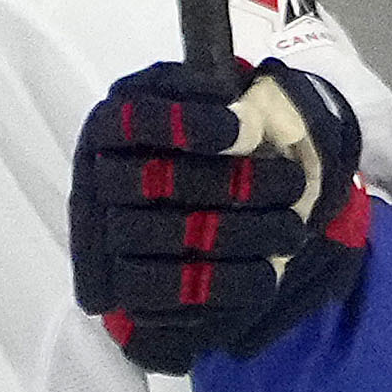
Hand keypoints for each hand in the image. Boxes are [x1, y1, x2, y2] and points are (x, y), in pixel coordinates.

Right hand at [73, 59, 372, 371]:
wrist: (168, 212)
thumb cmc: (195, 142)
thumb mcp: (200, 101)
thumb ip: (216, 95)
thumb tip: (247, 111)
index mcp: (112, 124)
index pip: (140, 121)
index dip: (194, 125)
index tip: (250, 129)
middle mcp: (96, 177)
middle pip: (161, 182)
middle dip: (237, 184)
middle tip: (294, 184)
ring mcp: (102, 236)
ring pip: (171, 238)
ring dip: (244, 234)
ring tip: (292, 229)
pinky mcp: (121, 288)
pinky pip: (171, 295)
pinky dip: (227, 284)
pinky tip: (268, 271)